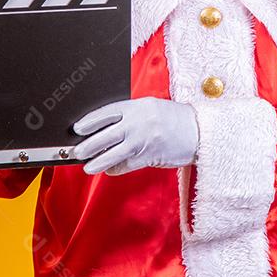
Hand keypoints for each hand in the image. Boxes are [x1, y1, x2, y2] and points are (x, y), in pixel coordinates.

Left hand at [72, 98, 198, 175]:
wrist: (199, 131)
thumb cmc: (172, 119)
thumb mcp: (150, 108)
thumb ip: (129, 114)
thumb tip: (103, 127)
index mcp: (137, 106)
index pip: (107, 113)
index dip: (90, 121)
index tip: (77, 129)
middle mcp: (139, 122)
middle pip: (106, 135)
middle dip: (88, 145)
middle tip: (77, 151)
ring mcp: (144, 141)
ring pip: (113, 153)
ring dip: (98, 161)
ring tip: (88, 166)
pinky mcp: (149, 157)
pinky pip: (126, 165)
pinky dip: (116, 168)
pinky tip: (110, 169)